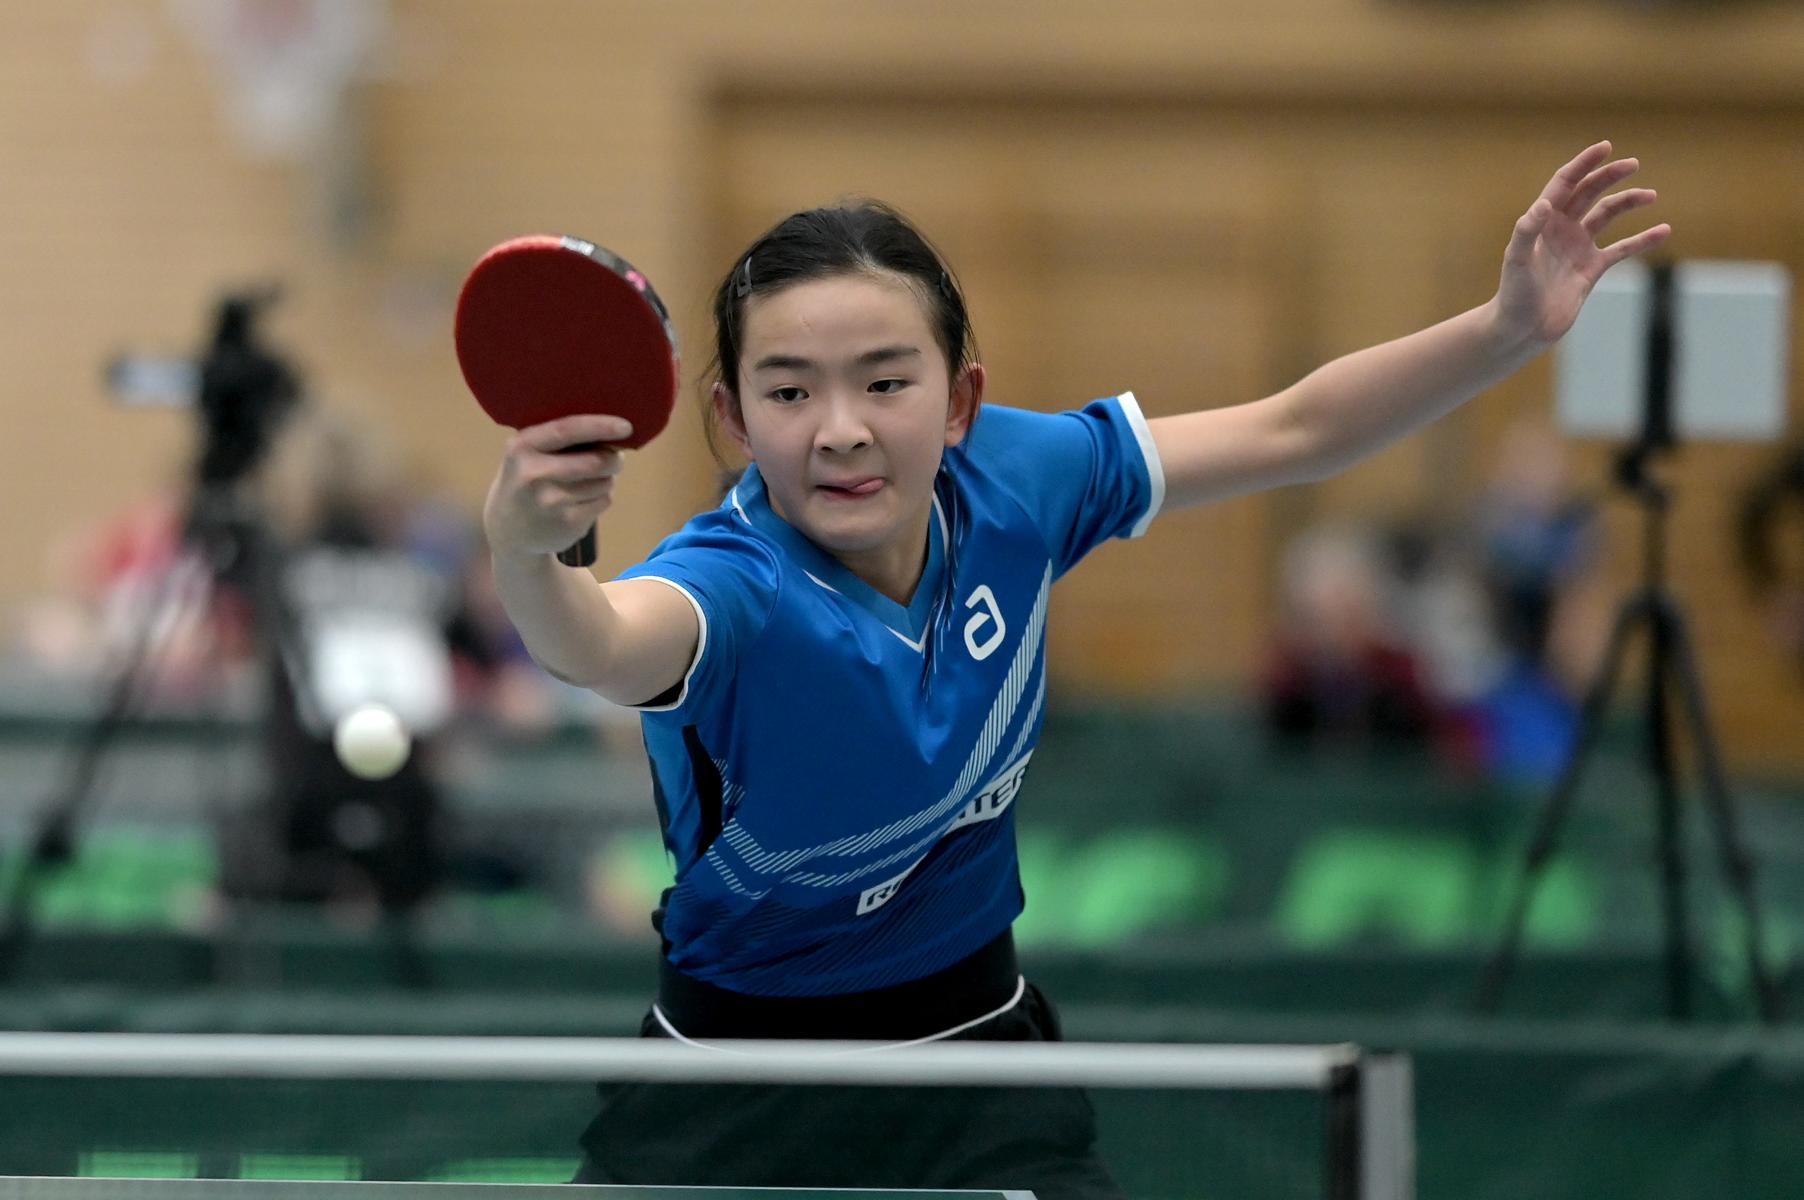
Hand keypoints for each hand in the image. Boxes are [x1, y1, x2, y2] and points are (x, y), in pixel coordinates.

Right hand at [483, 413, 632, 557]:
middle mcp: (533, 474)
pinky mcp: (567, 523)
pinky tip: (583, 500)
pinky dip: (602, 497)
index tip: (626, 426)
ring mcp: (550, 502)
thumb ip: (559, 438)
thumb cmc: (528, 479)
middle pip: (595, 461)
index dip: (600, 426)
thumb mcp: (528, 452)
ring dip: (606, 479)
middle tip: (615, 458)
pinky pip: (603, 501)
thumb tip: (612, 430)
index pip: (567, 430)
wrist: (508, 529)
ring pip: (603, 482)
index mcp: (523, 446)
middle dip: (613, 459)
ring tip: (589, 482)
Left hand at [1493, 141, 1671, 348]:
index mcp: (1542, 222)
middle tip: (1633, 164)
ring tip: (1650, 195)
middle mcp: (1561, 229)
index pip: (1564, 184)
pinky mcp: (1591, 269)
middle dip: (1609, 177)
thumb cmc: (1513, 295)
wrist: (1522, 330)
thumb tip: (1543, 204)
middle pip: (1589, 193)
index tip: (1605, 148)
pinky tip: (1663, 231)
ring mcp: (1578, 247)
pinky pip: (1622, 249)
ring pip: (1608, 215)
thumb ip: (1527, 232)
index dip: (1583, 165)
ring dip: (1628, 203)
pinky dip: (1642, 240)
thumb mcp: (1517, 261)